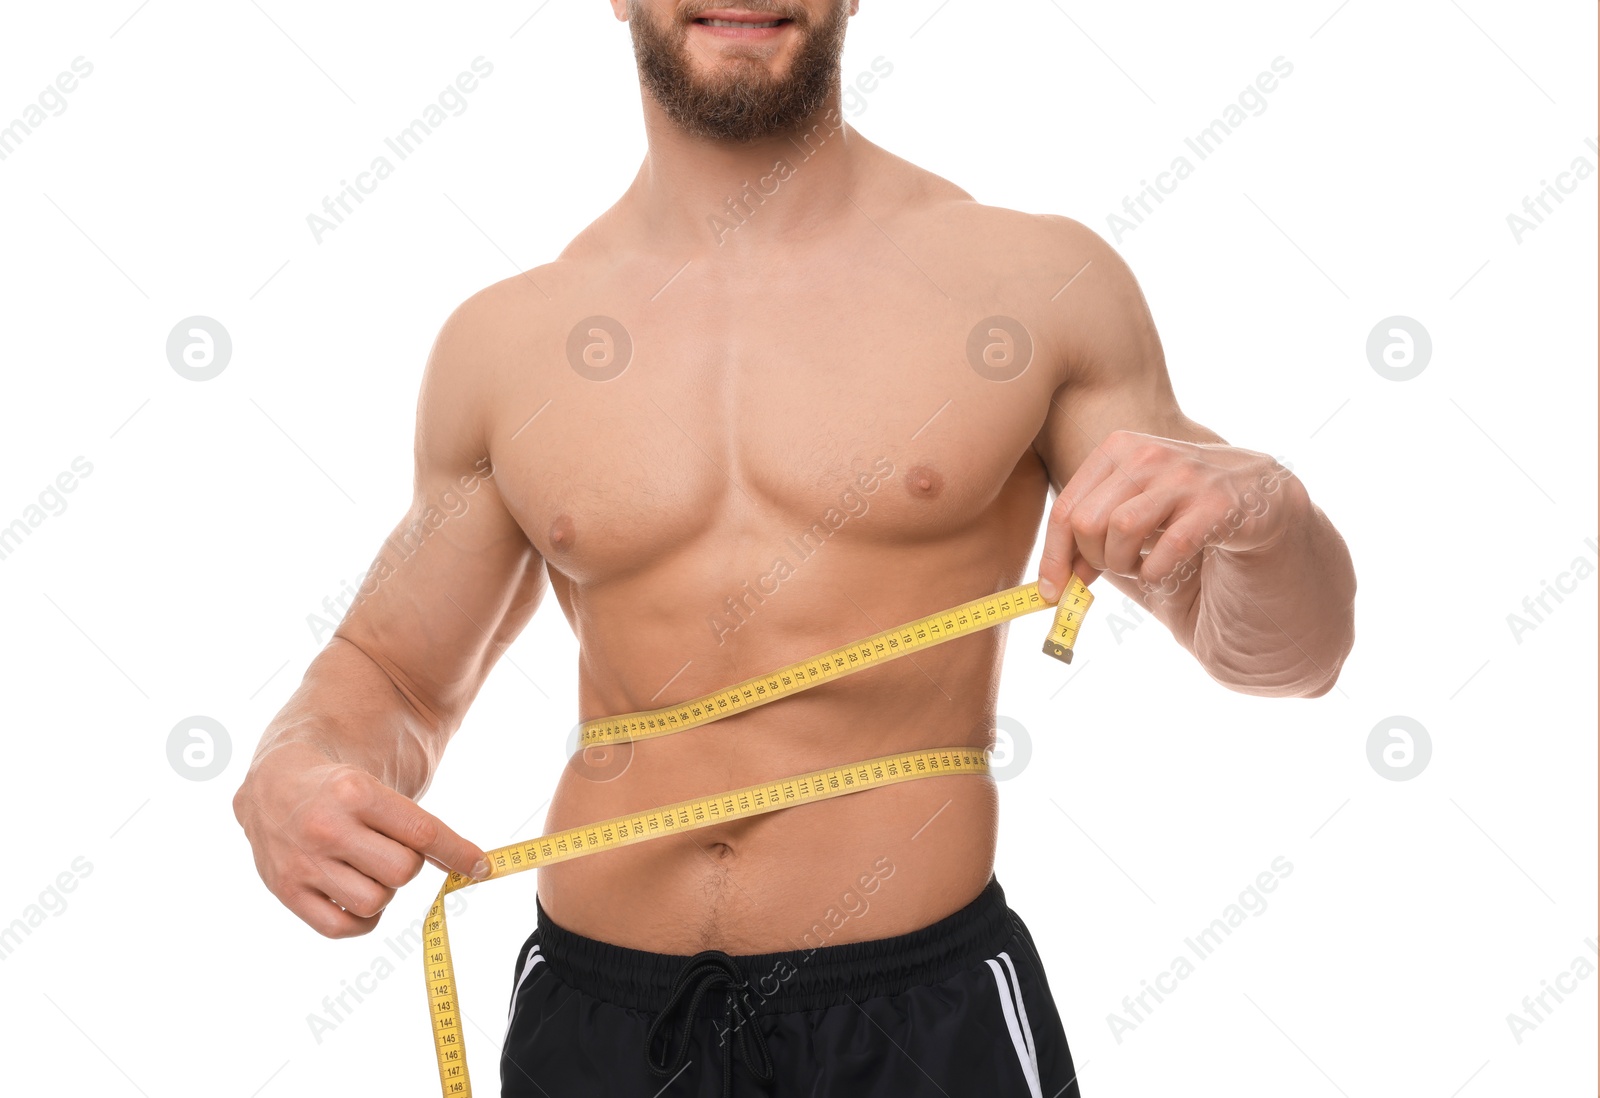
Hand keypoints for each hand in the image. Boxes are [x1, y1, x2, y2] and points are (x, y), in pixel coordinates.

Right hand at [232, 742, 488, 937]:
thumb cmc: (341, 785)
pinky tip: (355, 892)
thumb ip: (420, 820)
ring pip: (375, 902)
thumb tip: (477, 864)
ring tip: (365, 867)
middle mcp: (326, 828)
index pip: (423, 833)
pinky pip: (342, 927)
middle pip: (403, 871)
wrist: (273, 783)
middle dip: (408, 864)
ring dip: (383, 891)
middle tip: (388, 847)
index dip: (459, 853)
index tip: (483, 867)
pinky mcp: (286, 891)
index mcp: (355, 791)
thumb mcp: (376, 780)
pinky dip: (360, 919)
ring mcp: (303, 863)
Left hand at [1037, 430, 1299, 602]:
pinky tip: (1165, 569)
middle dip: (1094, 561)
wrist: (1260, 497)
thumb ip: (1092, 539)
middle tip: (1115, 570)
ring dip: (1125, 565)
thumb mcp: (1131, 512)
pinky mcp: (1218, 502)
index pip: (1066, 508)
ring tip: (1141, 567)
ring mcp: (1185, 475)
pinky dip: (1157, 570)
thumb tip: (1051, 585)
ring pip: (1121, 529)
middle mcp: (1147, 454)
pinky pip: (1167, 547)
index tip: (1050, 592)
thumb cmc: (1182, 512)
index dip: (1053, 557)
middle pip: (1088, 521)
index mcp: (1118, 449)